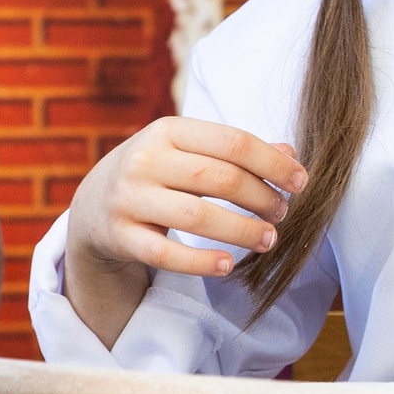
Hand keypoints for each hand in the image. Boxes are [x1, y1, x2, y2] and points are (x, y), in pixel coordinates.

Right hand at [61, 119, 308, 345]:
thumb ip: (237, 152)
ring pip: (196, 217)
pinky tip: (228, 264)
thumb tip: (291, 156)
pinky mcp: (120, 236)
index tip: (301, 182)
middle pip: (219, 179)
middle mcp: (145, 160)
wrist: (93, 204)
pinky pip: (165, 254)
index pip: (233, 142)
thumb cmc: (159, 173)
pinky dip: (200, 262)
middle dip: (261, 198)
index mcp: (168, 130)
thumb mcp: (190, 151)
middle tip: (282, 214)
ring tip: (268, 240)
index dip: (273, 163)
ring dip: (241, 231)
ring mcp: (129, 198)